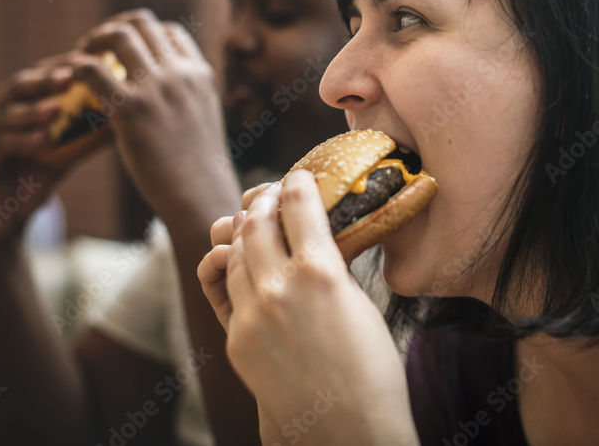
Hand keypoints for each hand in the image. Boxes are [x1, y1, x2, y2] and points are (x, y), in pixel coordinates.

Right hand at [0, 54, 89, 245]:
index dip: (58, 65)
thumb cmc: (31, 182)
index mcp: (12, 104)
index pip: (36, 75)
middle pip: (17, 87)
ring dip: (31, 110)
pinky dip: (20, 141)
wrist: (0, 223)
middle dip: (44, 80)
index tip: (85, 58)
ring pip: (4, 115)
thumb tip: (124, 122)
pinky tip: (41, 140)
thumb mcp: (62, 157)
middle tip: (70, 75)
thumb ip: (85, 138)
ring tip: (56, 108)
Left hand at [70, 8, 241, 230]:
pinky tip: (73, 82)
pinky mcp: (132, 109)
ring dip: (93, 42)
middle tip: (94, 48)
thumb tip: (163, 91)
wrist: (199, 195)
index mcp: (200, 73)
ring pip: (118, 36)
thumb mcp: (201, 119)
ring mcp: (157, 88)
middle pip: (142, 23)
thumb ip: (184, 96)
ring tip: (78, 58)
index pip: (169, 31)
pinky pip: (94, 70)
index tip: (123, 51)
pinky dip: (79, 68)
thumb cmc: (197, 167)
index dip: (142, 34)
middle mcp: (181, 73)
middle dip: (113, 29)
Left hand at [205, 171, 418, 445]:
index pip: (297, 202)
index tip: (298, 178)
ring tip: (255, 226)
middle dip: (263, 200)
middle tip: (271, 196)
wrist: (348, 428)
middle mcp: (280, 286)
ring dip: (245, 232)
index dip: (297, 182)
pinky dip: (236, 270)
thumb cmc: (371, 367)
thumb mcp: (360, 301)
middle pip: (255, 220)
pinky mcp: (235, 338)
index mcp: (320, 270)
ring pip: (234, 251)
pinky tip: (248, 266)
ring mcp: (251, 313)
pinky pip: (227, 289)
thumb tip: (317, 233)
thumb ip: (332, 262)